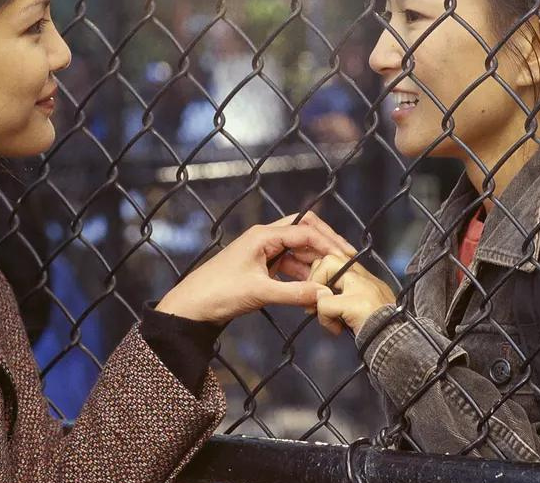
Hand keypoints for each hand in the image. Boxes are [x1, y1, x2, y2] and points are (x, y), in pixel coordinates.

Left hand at [156, 213, 356, 323]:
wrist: (192, 306)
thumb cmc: (220, 293)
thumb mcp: (260, 293)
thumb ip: (295, 293)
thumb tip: (325, 295)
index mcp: (264, 236)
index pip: (305, 232)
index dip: (328, 244)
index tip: (347, 258)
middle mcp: (265, 238)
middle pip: (304, 232)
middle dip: (325, 245)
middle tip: (346, 260)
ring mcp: (263, 252)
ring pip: (298, 251)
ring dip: (315, 264)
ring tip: (332, 280)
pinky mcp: (261, 266)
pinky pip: (289, 265)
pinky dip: (302, 275)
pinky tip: (313, 290)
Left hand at [310, 254, 396, 335]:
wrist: (398, 343)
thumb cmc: (382, 331)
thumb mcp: (363, 309)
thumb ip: (343, 298)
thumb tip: (319, 297)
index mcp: (368, 279)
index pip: (339, 259)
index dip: (323, 273)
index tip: (322, 293)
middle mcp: (365, 278)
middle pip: (329, 258)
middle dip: (316, 277)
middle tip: (317, 301)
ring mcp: (361, 287)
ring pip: (326, 269)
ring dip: (318, 295)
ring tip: (325, 314)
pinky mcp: (355, 303)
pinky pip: (324, 304)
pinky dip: (324, 319)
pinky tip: (336, 328)